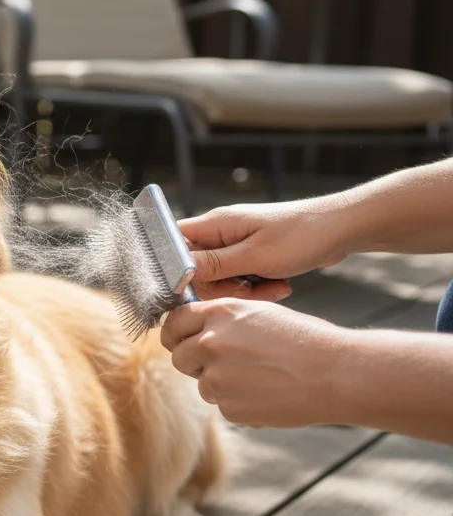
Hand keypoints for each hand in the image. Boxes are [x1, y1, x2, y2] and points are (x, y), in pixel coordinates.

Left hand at [160, 299, 351, 428]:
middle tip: (223, 364)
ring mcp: (216, 377)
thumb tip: (194, 331)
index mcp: (219, 314)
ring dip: (221, 384)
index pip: (174, 322)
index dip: (176, 333)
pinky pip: (223, 405)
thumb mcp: (260, 313)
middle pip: (179, 356)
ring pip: (202, 384)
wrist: (336, 374)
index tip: (180, 340)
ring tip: (260, 377)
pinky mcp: (228, 407)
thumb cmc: (305, 340)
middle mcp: (210, 343)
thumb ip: (222, 321)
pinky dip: (240, 402)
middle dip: (194, 362)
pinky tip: (268, 393)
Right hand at [180, 197, 351, 300]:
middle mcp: (221, 233)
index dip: (175, 268)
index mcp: (215, 225)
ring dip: (244, 291)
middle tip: (247, 291)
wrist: (341, 228)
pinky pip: (241, 279)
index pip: (174, 243)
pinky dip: (258, 288)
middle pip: (197, 270)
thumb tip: (178, 271)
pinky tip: (278, 286)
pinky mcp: (253, 255)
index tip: (194, 288)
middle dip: (222, 287)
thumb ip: (215, 264)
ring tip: (273, 288)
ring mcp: (237, 245)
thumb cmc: (301, 235)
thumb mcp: (256, 256)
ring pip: (221, 279)